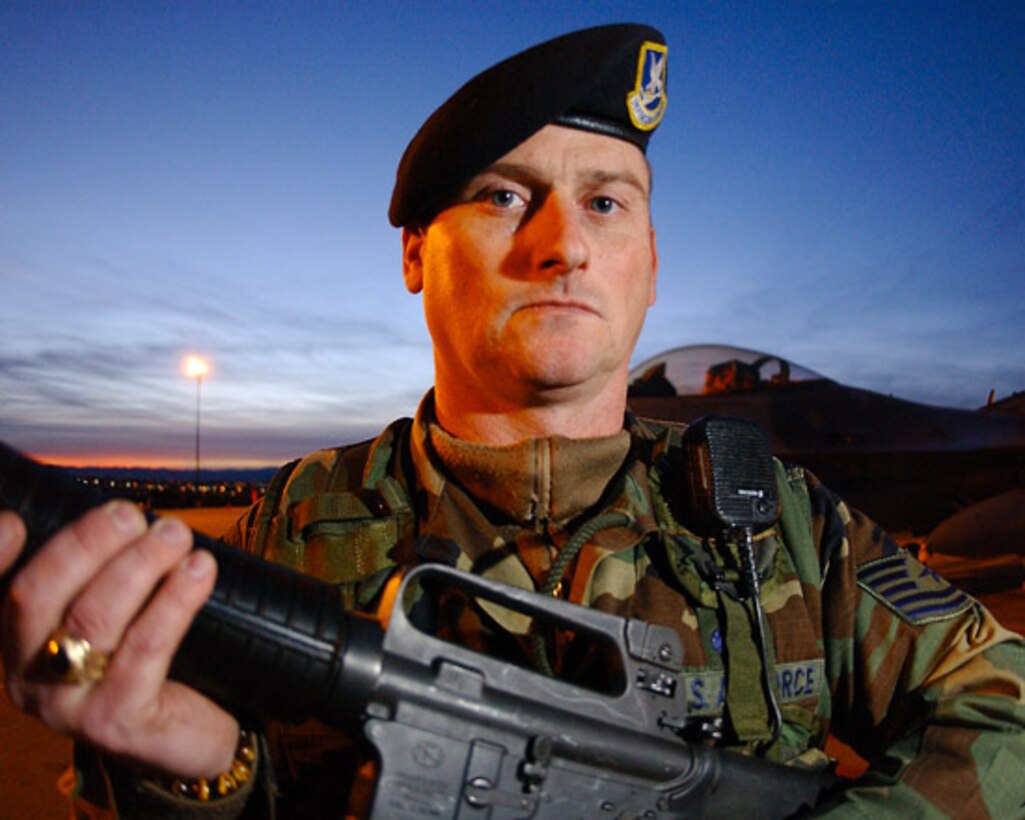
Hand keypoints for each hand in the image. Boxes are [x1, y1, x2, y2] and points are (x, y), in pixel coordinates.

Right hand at [0, 502, 238, 777]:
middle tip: (131, 515)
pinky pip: (144, 648)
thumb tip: (122, 512)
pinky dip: (174, 600)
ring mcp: (66, 704)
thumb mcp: (120, 613)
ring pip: (93, 617)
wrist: (193, 734)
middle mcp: (28, 672)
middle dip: (86, 543)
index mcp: (19, 638)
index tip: (17, 521)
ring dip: (139, 564)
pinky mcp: (115, 722)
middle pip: (38, 595)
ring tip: (176, 535)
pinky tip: (199, 570)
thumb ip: (106, 572)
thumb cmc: (152, 661)